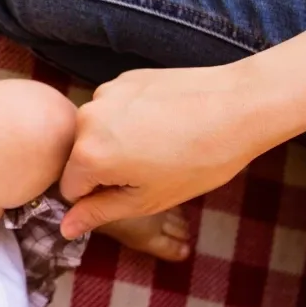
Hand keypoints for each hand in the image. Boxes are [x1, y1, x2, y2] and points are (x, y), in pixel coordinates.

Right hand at [60, 62, 284, 238]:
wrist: (240, 106)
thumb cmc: (199, 160)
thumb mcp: (147, 200)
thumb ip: (99, 213)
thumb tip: (65, 228)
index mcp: (87, 155)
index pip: (71, 189)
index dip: (100, 198)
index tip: (134, 190)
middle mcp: (87, 120)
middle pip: (81, 158)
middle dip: (108, 167)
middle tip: (152, 167)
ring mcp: (106, 94)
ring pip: (99, 132)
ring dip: (119, 141)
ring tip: (162, 142)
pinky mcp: (125, 79)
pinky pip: (116, 109)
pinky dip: (132, 118)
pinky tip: (166, 121)